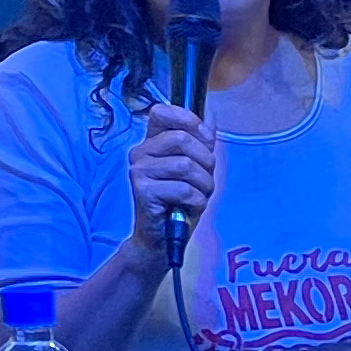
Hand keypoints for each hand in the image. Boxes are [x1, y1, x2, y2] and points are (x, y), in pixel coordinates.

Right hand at [121, 99, 219, 254]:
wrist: (162, 238)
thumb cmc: (180, 201)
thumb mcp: (196, 168)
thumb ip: (201, 142)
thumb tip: (211, 114)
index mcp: (151, 142)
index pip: (162, 112)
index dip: (188, 120)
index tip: (205, 139)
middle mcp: (140, 152)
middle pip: (182, 139)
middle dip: (205, 161)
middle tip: (204, 180)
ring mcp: (138, 171)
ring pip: (185, 165)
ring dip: (203, 185)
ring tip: (197, 196)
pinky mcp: (142, 191)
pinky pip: (184, 189)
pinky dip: (196, 201)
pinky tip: (188, 207)